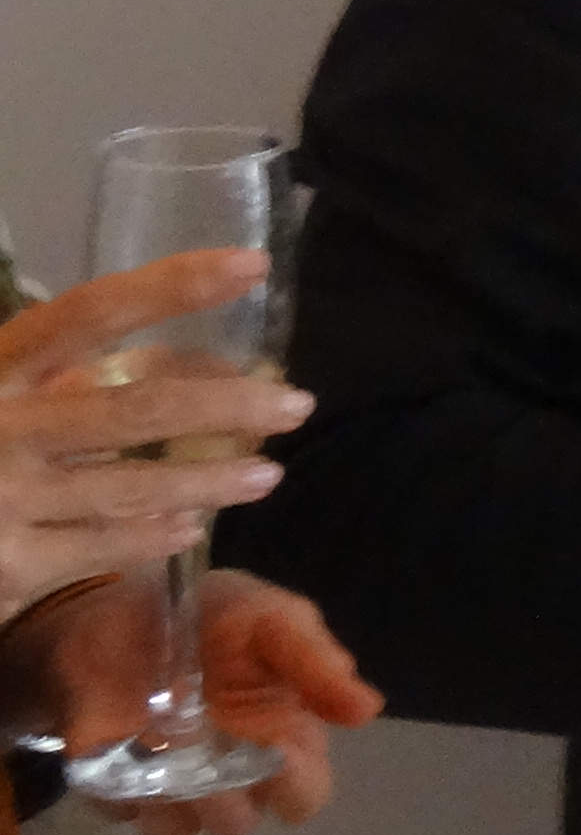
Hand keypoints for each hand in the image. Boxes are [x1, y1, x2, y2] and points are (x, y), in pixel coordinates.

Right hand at [0, 251, 314, 626]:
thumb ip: (63, 378)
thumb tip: (190, 360)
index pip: (87, 313)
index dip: (170, 285)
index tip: (251, 264)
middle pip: (132, 408)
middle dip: (225, 405)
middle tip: (297, 404)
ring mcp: (0, 502)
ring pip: (131, 486)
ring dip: (211, 480)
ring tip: (269, 474)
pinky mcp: (6, 570)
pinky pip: (102, 547)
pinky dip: (153, 536)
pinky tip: (191, 526)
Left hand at [9, 569, 379, 834]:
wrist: (118, 606)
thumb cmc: (207, 614)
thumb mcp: (270, 617)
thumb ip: (314, 658)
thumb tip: (368, 710)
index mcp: (279, 736)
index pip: (304, 793)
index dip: (298, 782)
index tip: (281, 751)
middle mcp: (227, 772)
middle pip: (240, 823)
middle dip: (230, 803)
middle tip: (214, 763)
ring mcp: (167, 784)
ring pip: (178, 831)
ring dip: (172, 801)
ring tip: (163, 752)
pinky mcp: (110, 785)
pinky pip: (119, 814)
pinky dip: (120, 787)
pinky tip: (125, 744)